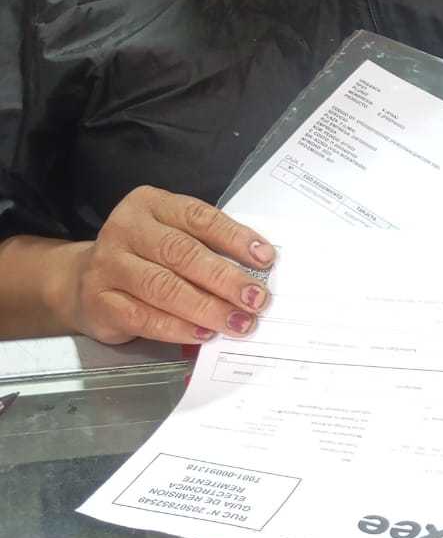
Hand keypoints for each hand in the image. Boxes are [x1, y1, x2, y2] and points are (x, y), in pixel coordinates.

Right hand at [50, 186, 274, 345]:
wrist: (82, 280)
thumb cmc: (144, 256)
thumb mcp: (170, 235)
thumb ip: (206, 245)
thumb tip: (257, 269)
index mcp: (150, 204)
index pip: (198, 218)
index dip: (234, 238)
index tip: (266, 258)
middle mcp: (126, 230)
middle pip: (183, 254)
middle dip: (226, 279)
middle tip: (257, 298)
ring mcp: (109, 266)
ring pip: (165, 287)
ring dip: (208, 308)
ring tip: (239, 321)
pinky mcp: (100, 302)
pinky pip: (146, 317)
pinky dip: (180, 328)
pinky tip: (205, 333)